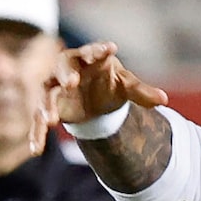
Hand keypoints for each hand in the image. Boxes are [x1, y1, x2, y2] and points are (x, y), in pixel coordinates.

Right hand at [30, 42, 170, 154]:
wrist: (96, 99)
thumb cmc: (110, 84)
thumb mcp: (126, 86)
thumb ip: (142, 92)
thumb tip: (164, 100)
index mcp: (89, 59)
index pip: (92, 51)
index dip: (98, 50)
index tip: (110, 49)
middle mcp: (68, 70)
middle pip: (62, 67)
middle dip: (66, 74)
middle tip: (71, 83)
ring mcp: (55, 88)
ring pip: (47, 94)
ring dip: (46, 106)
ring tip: (50, 120)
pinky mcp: (50, 108)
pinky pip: (39, 120)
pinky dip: (37, 134)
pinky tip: (36, 151)